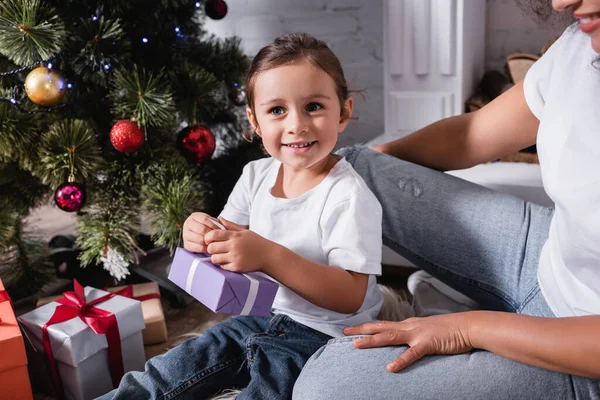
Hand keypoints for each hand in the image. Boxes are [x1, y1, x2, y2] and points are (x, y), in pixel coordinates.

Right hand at [182, 212, 221, 252]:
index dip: (214, 225)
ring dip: (209, 242)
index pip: (204, 219)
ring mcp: (185, 234)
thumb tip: (222, 225)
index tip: (221, 230)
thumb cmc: (209, 227)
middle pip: (202, 229)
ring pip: (200, 239)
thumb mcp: (212, 221)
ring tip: (216, 242)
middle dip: (212, 234)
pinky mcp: (186, 245)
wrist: (200, 235)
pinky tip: (210, 247)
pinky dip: (206, 248)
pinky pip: (199, 248)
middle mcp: (187, 224)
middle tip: (219, 238)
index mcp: (194, 216)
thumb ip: (218, 222)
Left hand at [204, 217, 275, 272]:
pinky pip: (222, 267)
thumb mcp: (245, 232)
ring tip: (222, 256)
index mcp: (235, 235)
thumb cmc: (256, 242)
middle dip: (211, 248)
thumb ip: (230, 226)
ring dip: (216, 258)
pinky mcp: (237, 267)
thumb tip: (219, 219)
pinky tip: (229, 261)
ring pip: (215, 259)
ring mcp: (235, 257)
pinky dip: (223, 265)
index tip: (210, 240)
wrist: (269, 256)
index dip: (208, 237)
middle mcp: (234, 246)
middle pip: (211, 248)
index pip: (213, 234)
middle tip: (216, 249)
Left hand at [343, 313, 472, 372]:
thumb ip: (417, 335)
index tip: (352, 328)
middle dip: (361, 329)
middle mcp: (409, 326)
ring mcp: (417, 334)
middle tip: (343, 331)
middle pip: (380, 327)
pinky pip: (411, 354)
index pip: (384, 325)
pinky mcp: (427, 344)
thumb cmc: (451, 330)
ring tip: (356, 345)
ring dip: (372, 341)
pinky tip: (390, 368)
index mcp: (409, 324)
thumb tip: (408, 342)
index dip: (367, 327)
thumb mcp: (429, 331)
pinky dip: (400, 361)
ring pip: (389, 337)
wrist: (468, 326)